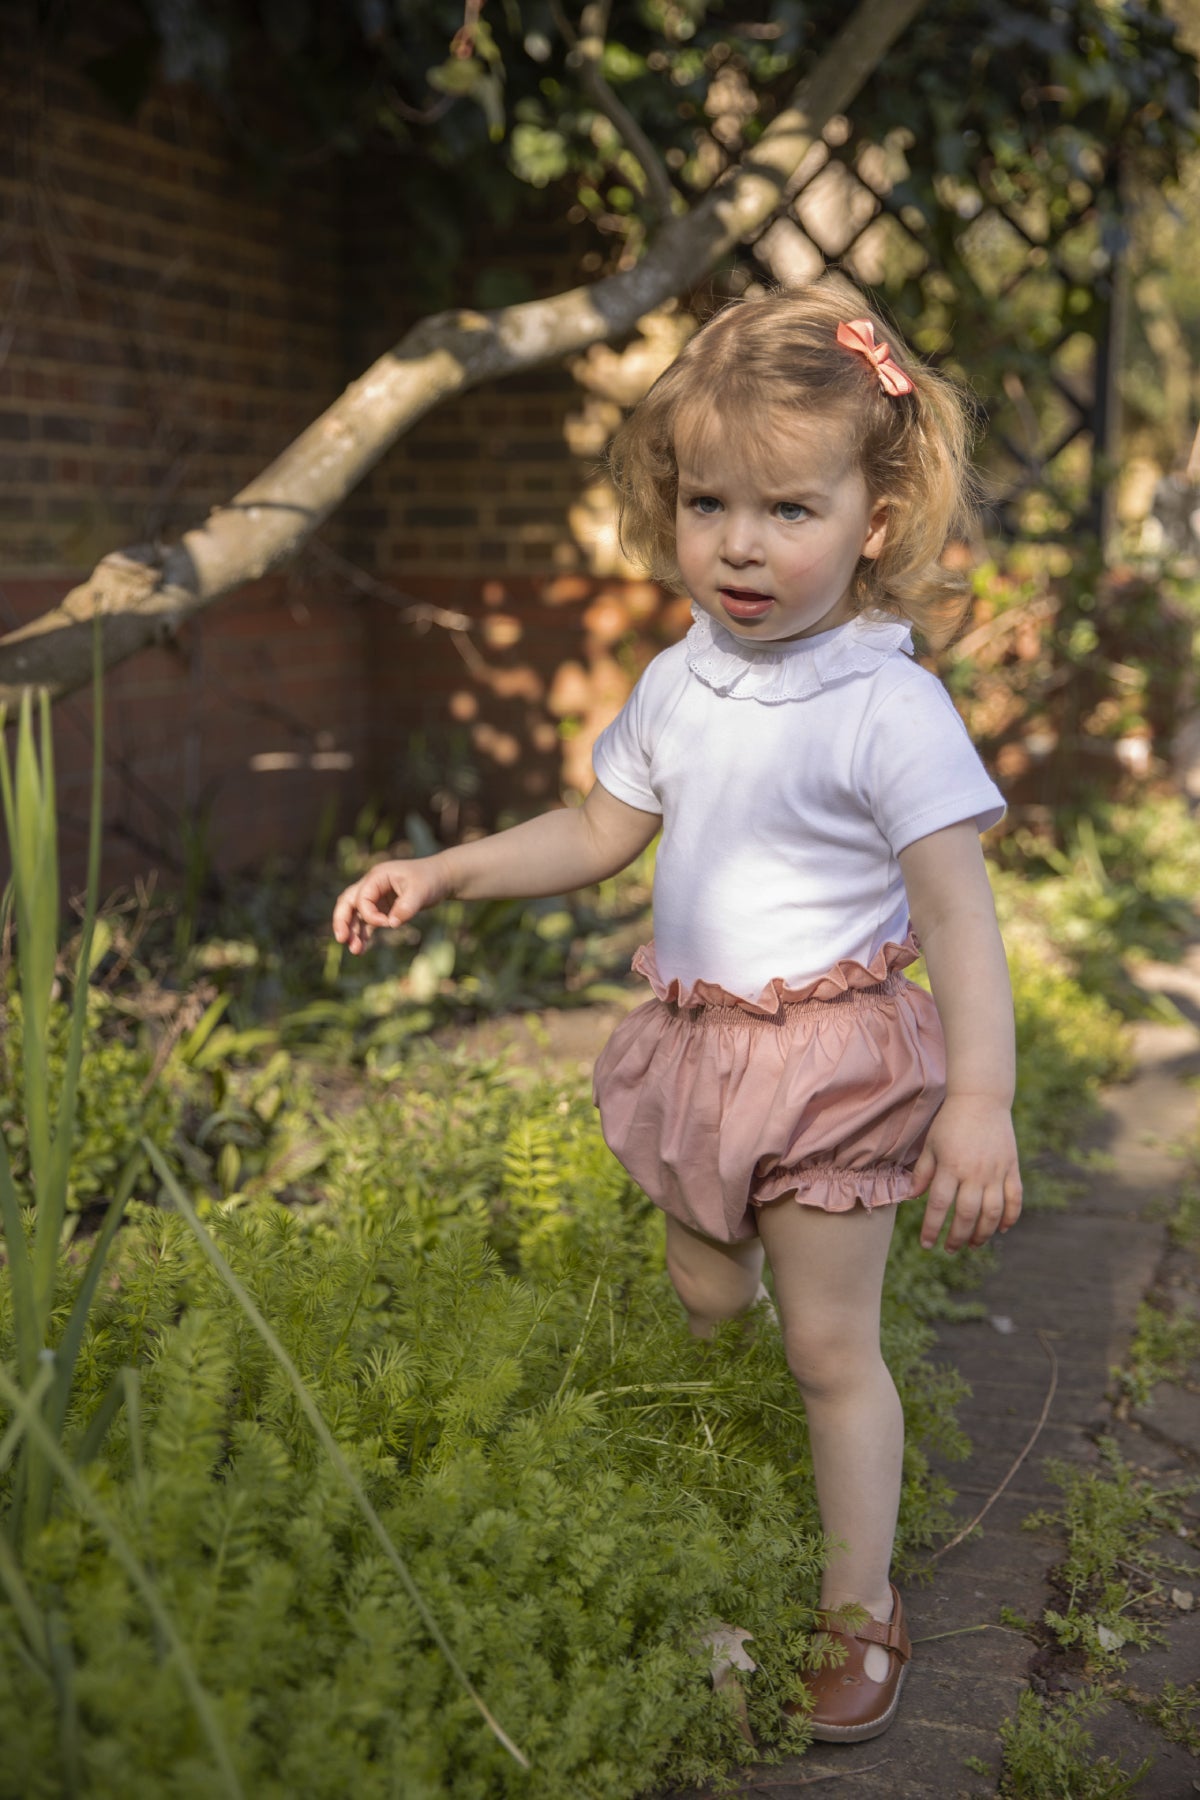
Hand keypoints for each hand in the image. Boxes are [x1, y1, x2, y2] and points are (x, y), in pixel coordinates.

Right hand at [331, 857, 448, 954]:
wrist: (442, 878)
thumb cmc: (430, 879)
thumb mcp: (421, 891)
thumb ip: (406, 907)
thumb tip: (392, 923)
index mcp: (377, 877)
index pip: (362, 898)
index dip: (370, 914)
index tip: (388, 923)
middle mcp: (372, 885)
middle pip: (348, 902)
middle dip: (342, 921)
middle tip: (342, 939)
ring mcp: (376, 897)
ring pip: (355, 914)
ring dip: (353, 932)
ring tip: (355, 951)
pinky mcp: (383, 907)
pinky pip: (367, 921)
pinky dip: (364, 934)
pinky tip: (362, 949)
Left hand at [909, 1096, 1021, 1252]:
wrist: (981, 1099)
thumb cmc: (951, 1122)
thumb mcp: (931, 1145)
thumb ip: (923, 1173)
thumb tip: (912, 1198)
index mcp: (951, 1167)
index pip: (940, 1206)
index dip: (933, 1229)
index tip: (927, 1244)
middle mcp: (975, 1173)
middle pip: (967, 1215)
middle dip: (957, 1237)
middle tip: (950, 1249)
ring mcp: (996, 1172)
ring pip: (992, 1213)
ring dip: (983, 1233)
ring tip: (973, 1244)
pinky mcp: (1012, 1168)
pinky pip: (1014, 1199)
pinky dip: (1010, 1217)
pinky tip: (1001, 1229)